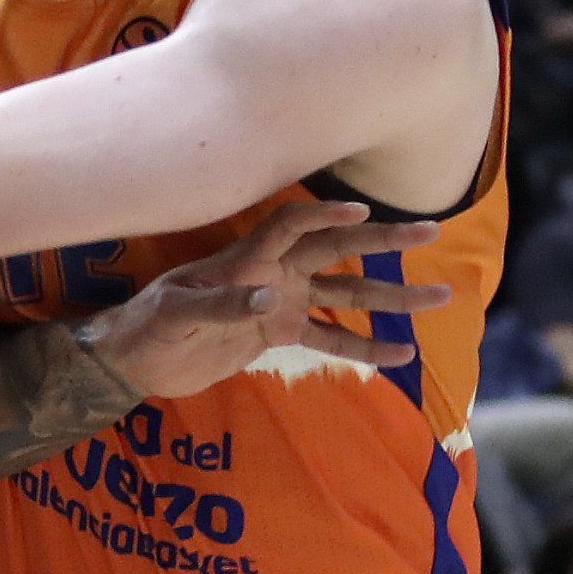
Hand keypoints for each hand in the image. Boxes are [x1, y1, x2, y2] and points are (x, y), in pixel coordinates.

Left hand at [75, 204, 439, 400]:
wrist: (134, 360)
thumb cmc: (146, 326)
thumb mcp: (176, 315)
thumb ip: (221, 305)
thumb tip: (268, 298)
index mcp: (246, 258)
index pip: (292, 224)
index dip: (324, 214)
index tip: (361, 212)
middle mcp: (272, 272)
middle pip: (336, 249)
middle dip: (383, 243)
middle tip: (430, 232)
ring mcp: (280, 302)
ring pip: (345, 294)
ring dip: (389, 297)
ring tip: (438, 298)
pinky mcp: (278, 334)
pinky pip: (330, 338)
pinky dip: (363, 346)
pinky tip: (400, 353)